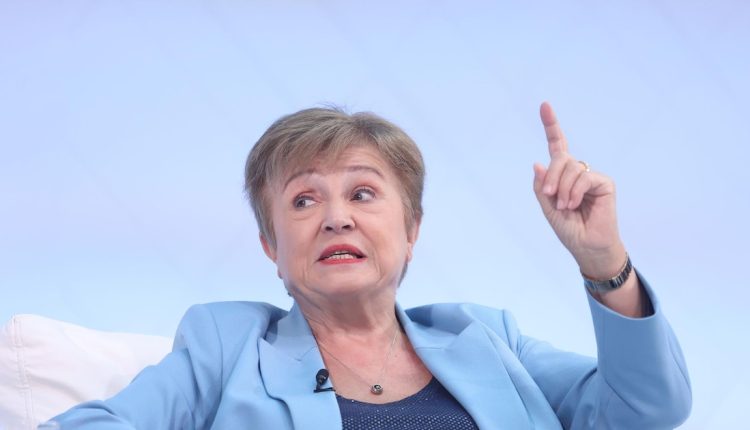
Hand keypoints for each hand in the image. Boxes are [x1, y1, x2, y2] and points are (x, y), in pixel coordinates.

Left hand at [532, 102, 625, 278]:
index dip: (551, 125)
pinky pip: (584, 177)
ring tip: (565, 207)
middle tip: (550, 195)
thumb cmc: (568, 228)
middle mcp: (577, 171)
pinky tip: (574, 204)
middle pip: (560, 157)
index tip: (545, 105)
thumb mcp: (547, 207)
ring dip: (562, 189)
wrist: (586, 246)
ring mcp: (592, 176)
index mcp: (562, 174)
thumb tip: (538, 163)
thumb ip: (542, 186)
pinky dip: (574, 191)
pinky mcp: (605, 183)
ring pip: (570, 167)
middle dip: (551, 176)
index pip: (557, 145)